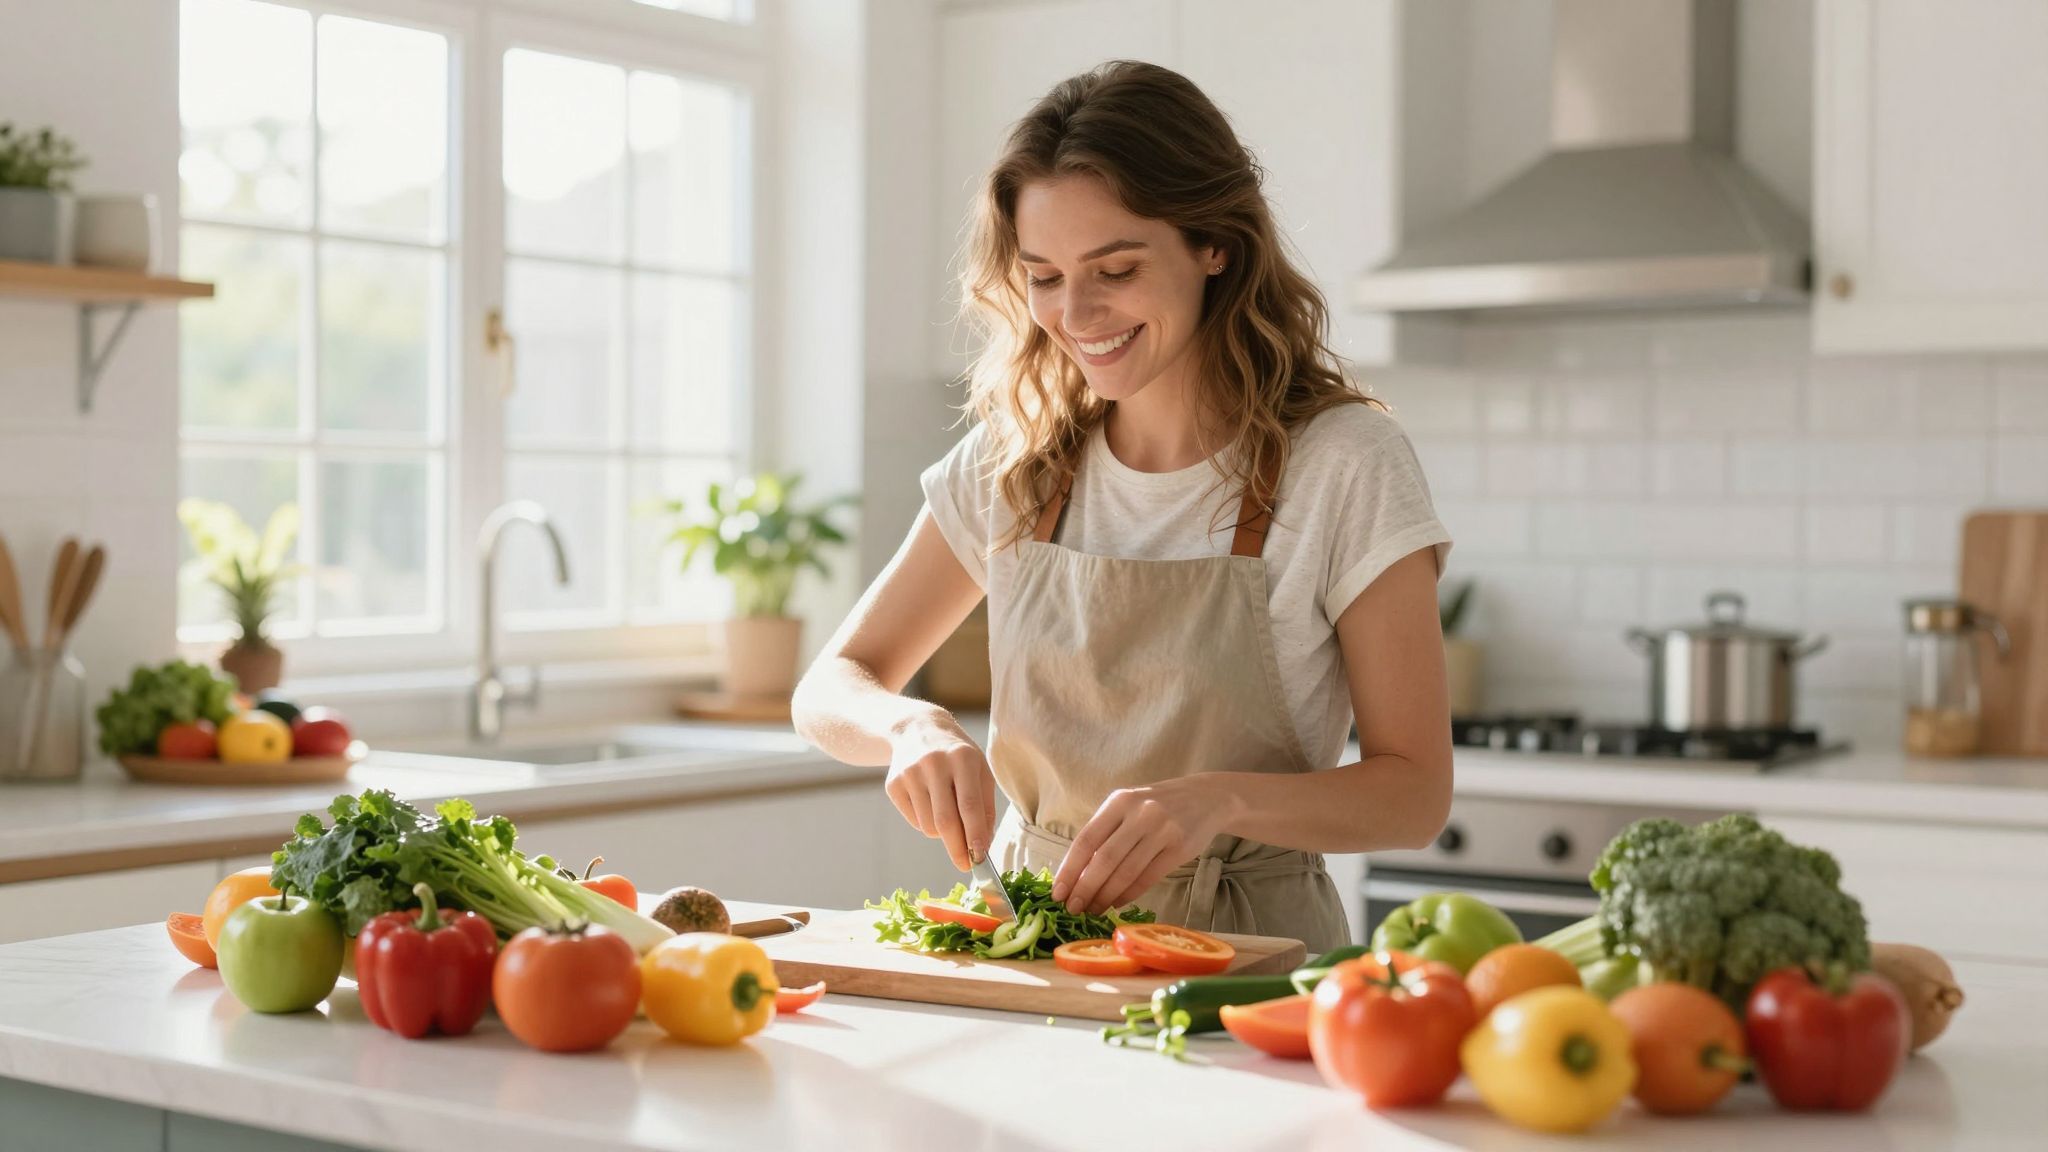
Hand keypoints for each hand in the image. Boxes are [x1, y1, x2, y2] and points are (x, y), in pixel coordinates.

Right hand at [885, 714, 997, 871]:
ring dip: (942, 833)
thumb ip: (985, 806)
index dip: (975, 835)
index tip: (981, 858)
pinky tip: (930, 802)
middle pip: (945, 820)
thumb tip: (983, 845)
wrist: (918, 729)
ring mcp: (909, 773)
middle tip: (965, 864)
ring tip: (948, 813)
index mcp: (962, 757)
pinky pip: (914, 821)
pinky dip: (926, 823)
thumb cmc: (958, 756)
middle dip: (957, 848)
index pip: (969, 805)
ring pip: (929, 825)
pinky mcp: (893, 784)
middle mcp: (933, 763)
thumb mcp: (980, 770)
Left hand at [1052, 778, 1239, 915]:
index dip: (1069, 869)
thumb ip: (1105, 832)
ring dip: (1105, 896)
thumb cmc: (1156, 806)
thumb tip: (1074, 873)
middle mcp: (1139, 813)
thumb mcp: (1128, 806)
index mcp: (1119, 801)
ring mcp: (1161, 830)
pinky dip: (1128, 894)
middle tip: (1073, 908)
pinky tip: (1116, 903)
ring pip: (1125, 872)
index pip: (1086, 840)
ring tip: (1093, 909)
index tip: (1058, 892)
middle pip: (1104, 859)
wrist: (1205, 798)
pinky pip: (1147, 878)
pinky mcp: (1179, 848)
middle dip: (1084, 888)